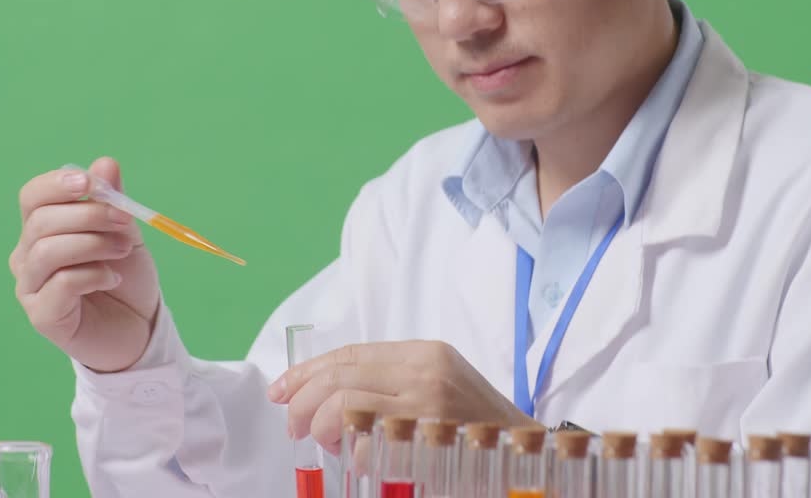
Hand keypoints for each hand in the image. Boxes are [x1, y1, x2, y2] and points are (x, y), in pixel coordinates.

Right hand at [9, 157, 159, 372]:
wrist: (140, 327)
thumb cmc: (125, 277)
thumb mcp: (125, 231)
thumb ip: (113, 200)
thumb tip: (106, 164)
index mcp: (43, 229)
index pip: (32, 196)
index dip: (57, 184)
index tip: (90, 183)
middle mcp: (28, 256)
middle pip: (41, 221)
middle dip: (89, 215)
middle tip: (125, 224)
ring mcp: (31, 287)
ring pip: (47, 251)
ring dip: (93, 244)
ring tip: (123, 251)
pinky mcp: (42, 316)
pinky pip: (61, 284)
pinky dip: (93, 274)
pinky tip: (111, 277)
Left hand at [267, 341, 537, 452]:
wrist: (528, 450)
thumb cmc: (476, 424)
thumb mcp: (439, 383)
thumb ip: (392, 379)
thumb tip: (326, 390)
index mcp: (424, 352)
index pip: (349, 353)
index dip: (308, 371)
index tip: (282, 389)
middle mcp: (425, 370)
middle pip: (340, 376)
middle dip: (302, 400)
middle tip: (292, 424)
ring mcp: (427, 404)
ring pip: (344, 405)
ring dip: (320, 426)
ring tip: (320, 440)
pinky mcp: (426, 438)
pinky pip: (367, 442)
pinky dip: (352, 453)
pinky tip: (355, 458)